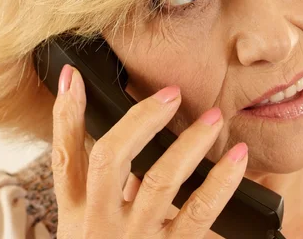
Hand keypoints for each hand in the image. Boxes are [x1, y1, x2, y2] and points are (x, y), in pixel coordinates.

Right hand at [51, 64, 248, 237]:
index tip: (74, 78)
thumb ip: (112, 191)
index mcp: (75, 216)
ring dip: (188, 143)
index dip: (65, 115)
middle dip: (141, 119)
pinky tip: (239, 159)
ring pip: (159, 180)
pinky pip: (199, 213)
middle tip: (171, 94)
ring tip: (213, 119)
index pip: (63, 157)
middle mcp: (99, 224)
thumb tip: (139, 143)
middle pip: (110, 158)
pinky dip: (221, 181)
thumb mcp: (94, 232)